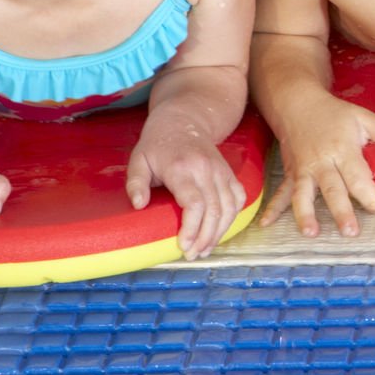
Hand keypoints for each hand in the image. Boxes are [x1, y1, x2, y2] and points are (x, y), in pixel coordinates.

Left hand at [128, 109, 248, 260]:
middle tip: (193, 255)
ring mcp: (221, 171)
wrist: (185, 118)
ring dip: (220, 232)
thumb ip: (135, 183)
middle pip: (215, 210)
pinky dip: (233, 217)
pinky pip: (238, 198)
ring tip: (206, 249)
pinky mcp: (229, 172)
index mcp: (182, 168)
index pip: (195, 203)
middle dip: (206, 237)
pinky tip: (220, 230)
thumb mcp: (138, 159)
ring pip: (230, 207)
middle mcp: (206, 170)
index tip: (183, 245)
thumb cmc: (157, 143)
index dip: (192, 228)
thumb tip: (139, 205)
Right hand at [260, 86, 374, 237]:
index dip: (369, 192)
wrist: (297, 103)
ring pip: (304, 194)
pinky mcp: (291, 173)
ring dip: (306, 214)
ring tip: (311, 233)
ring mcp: (304, 169)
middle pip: (332, 189)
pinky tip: (265, 224)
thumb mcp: (362, 116)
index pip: (357, 175)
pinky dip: (273, 208)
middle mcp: (322, 162)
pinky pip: (282, 192)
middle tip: (350, 232)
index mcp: (343, 149)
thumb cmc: (334, 113)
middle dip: (341, 211)